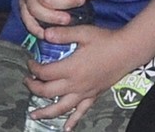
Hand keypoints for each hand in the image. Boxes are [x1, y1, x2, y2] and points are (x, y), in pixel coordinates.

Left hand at [23, 22, 141, 127]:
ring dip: (46, 112)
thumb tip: (45, 34)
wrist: (127, 51)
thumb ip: (63, 34)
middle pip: (48, 92)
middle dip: (34, 87)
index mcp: (71, 68)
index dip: (34, 68)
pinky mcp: (93, 96)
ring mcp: (84, 93)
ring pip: (61, 108)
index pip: (45, 73)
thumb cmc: (105, 40)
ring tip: (34, 115)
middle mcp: (75, 84)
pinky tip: (66, 128)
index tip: (30, 62)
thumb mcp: (83, 32)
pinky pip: (81, 112)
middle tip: (27, 81)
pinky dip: (72, 121)